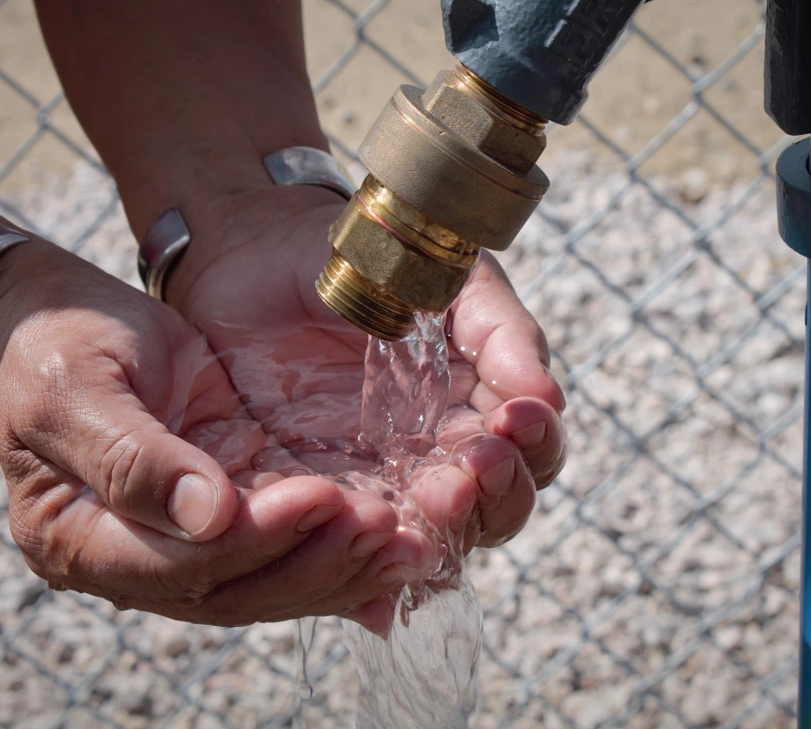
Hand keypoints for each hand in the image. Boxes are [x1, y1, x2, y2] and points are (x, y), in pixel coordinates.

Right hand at [0, 239, 419, 625]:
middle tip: (386, 526)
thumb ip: (129, 458)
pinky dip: (335, 550)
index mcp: (77, 539)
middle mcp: (131, 559)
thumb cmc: (51, 346)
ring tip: (407, 540)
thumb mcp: (74, 388)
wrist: (51, 321)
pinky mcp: (221, 509)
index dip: (252, 540)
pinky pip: (281, 548)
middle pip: (233, 590)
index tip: (318, 496)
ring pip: (267, 581)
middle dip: (314, 562)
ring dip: (338, 566)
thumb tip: (205, 516)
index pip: (177, 566)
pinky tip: (394, 547)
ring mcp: (178, 542)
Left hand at [164, 184, 566, 625]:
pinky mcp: (320, 499)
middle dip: (493, 496)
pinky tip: (370, 541)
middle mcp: (440, 457)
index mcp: (480, 407)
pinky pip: (355, 547)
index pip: (532, 455)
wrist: (264, 249)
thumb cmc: (369, 260)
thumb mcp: (447, 279)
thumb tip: (545, 395)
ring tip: (430, 494)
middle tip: (469, 470)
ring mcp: (381, 483)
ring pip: (434, 539)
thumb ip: (500, 331)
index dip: (533, 448)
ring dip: (443, 529)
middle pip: (495, 512)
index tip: (515, 420)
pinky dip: (373, 561)